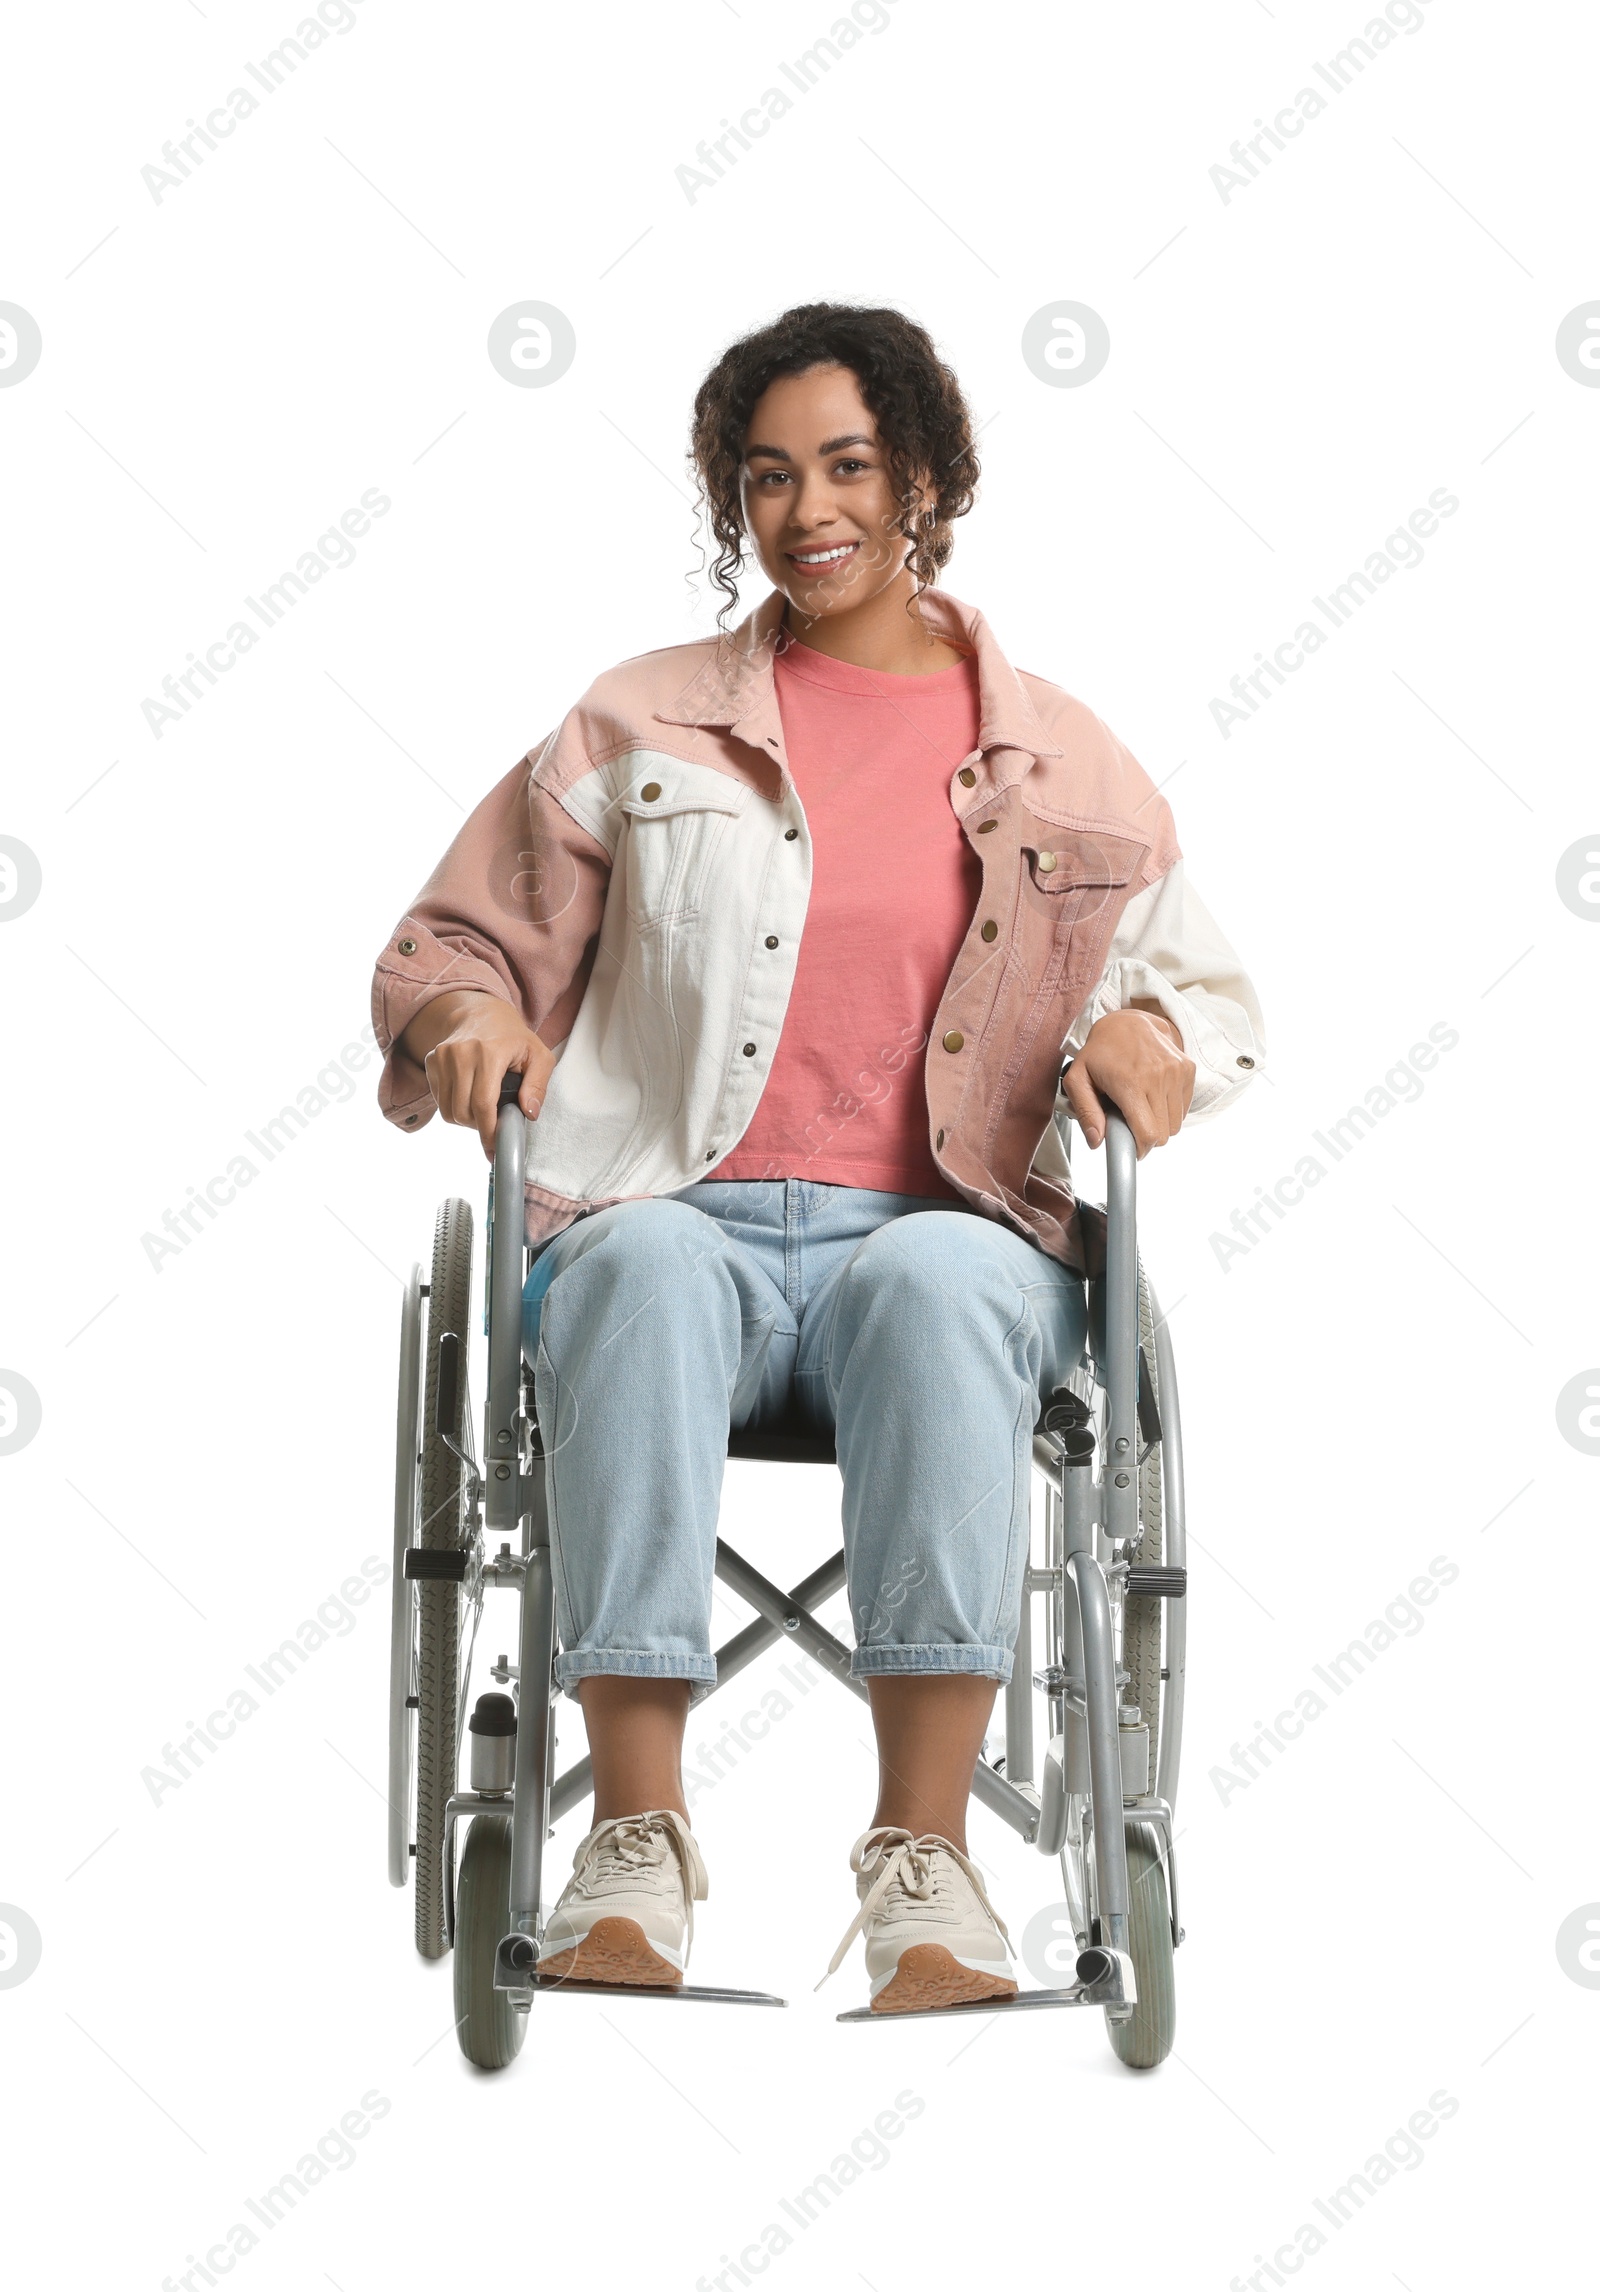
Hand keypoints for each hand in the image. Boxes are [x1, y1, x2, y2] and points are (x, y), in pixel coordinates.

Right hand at [401, 990, 555, 1157]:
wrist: (480, 1012)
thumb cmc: (513, 1037)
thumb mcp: (539, 1056)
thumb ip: (538, 1086)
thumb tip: (529, 1113)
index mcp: (489, 1052)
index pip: (483, 1104)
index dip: (489, 1131)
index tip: (495, 1147)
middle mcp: (460, 1053)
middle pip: (463, 1112)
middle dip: (479, 1127)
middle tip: (494, 1123)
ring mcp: (442, 1057)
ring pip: (448, 1111)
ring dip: (466, 1119)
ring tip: (483, 1109)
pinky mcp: (432, 1061)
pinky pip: (439, 1100)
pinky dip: (454, 1106)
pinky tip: (469, 1095)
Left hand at [1062, 1004, 1194, 1158]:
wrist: (1127, 1022)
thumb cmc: (1099, 1053)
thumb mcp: (1077, 1079)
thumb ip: (1086, 1112)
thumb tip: (1097, 1141)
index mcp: (1130, 1083)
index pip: (1148, 1134)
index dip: (1139, 1148)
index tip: (1131, 1147)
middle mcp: (1158, 1076)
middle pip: (1164, 1134)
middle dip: (1148, 1137)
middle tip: (1132, 1123)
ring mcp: (1176, 1072)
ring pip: (1176, 1124)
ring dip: (1160, 1123)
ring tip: (1142, 1107)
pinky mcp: (1187, 1069)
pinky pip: (1184, 1108)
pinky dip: (1170, 1110)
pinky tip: (1154, 1096)